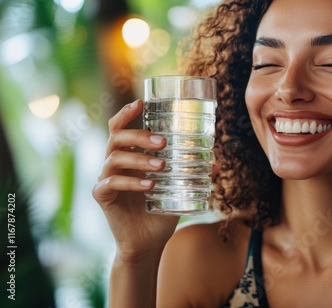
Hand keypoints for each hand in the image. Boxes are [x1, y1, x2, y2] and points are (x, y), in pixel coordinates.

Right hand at [92, 99, 178, 261]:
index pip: (121, 127)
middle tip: (163, 142)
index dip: (127, 113)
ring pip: (115, 158)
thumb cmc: (161, 211)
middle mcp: (114, 163)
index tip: (142, 103)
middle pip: (117, 137)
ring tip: (161, 167)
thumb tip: (216, 163)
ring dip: (139, 159)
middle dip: (140, 136)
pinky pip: (111, 182)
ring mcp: (106, 178)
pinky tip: (149, 187)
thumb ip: (193, 175)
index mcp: (130, 156)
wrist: (148, 242)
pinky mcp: (103, 195)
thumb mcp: (180, 190)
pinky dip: (131, 182)